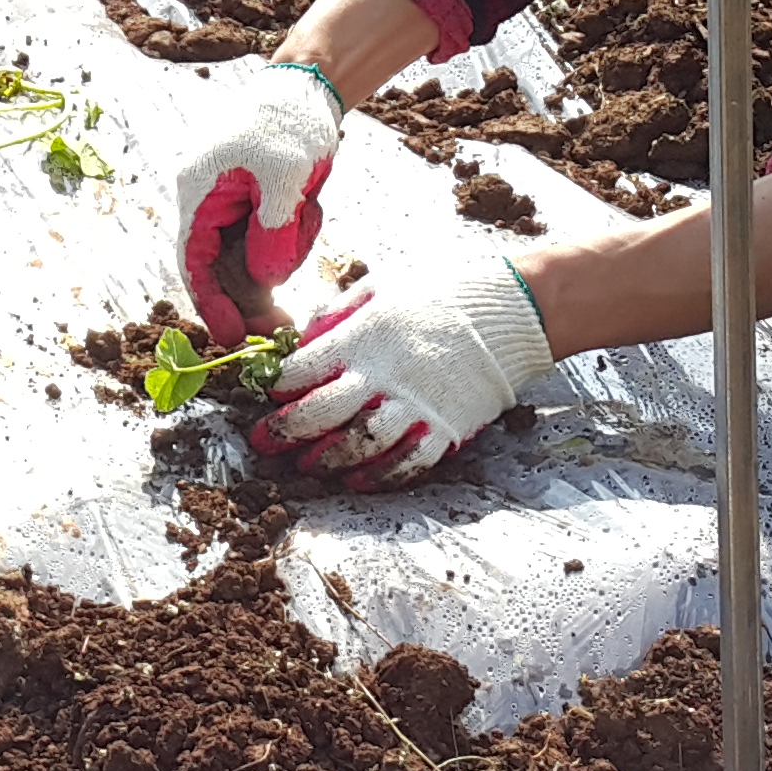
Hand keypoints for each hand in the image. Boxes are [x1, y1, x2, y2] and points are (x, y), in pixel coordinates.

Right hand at [166, 60, 344, 341]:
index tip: (234, 339)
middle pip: (219, 268)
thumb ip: (271, 234)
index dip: (211, 304)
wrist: (310, 88)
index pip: (194, 262)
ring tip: (308, 216)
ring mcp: (231, 204)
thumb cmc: (292, 124)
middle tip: (283, 327)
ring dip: (280, 257)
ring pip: (247, 259)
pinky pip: (267, 242)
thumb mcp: (286, 178)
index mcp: (200, 192)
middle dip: (251, 297)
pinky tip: (309, 209)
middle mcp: (208, 202)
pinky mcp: (254, 205)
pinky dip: (289, 239)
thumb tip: (264, 282)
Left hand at [249, 263, 558, 490]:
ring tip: (307, 465)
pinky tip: (356, 481)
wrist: (506, 312)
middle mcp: (384, 377)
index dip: (277, 386)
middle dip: (286, 432)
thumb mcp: (379, 289)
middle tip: (265, 442)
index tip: (266, 392)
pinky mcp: (444, 430)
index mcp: (363, 339)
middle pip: (321, 415)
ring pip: (358, 447)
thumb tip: (301, 338)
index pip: (303, 370)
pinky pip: (404, 464)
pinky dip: (377, 477)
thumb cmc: (437, 294)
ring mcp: (415, 407)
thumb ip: (337, 315)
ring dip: (327, 461)